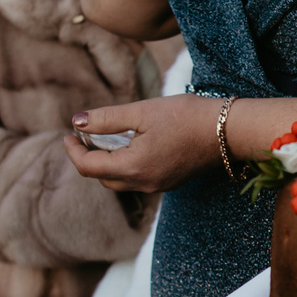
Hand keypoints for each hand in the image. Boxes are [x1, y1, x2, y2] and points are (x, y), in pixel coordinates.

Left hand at [63, 94, 225, 193]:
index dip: (73, 150)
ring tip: (107, 137)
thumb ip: (106, 119)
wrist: (228, 130)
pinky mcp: (170, 181)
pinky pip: (138, 179)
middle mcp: (143, 183)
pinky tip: (133, 144)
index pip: (88, 166)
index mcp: (132, 167)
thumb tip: (77, 122)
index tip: (68, 132)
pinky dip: (126, 165)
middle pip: (102, 178)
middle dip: (89, 157)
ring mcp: (158, 185)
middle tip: (86, 133)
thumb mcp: (142, 111)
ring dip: (107, 162)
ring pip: (120, 180)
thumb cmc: (186, 116)